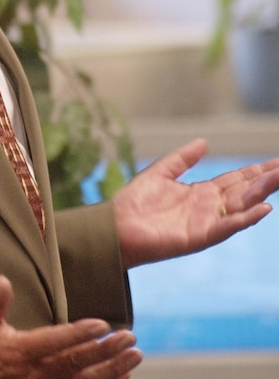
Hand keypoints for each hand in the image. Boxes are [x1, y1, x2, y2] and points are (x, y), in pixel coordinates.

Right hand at [0, 275, 141, 378]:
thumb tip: (3, 280)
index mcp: (19, 352)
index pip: (56, 342)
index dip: (80, 334)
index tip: (102, 324)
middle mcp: (35, 375)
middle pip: (77, 363)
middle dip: (107, 351)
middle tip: (129, 337)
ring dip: (113, 370)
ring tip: (134, 356)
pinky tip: (121, 377)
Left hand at [113, 138, 278, 267]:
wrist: (116, 227)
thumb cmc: (134, 203)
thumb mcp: (160, 172)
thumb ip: (183, 159)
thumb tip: (205, 142)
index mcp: (200, 193)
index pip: (236, 180)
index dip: (256, 171)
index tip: (276, 162)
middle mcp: (208, 208)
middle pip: (245, 191)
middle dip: (266, 179)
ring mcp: (207, 223)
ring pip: (241, 206)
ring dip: (261, 193)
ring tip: (278, 179)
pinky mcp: (199, 236)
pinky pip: (227, 226)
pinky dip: (245, 218)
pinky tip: (263, 209)